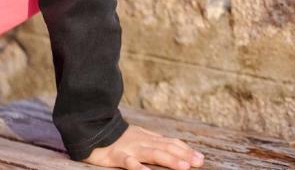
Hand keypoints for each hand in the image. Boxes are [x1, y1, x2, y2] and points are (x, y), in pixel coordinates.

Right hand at [82, 123, 204, 169]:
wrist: (93, 128)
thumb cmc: (118, 138)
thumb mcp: (140, 138)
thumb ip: (155, 143)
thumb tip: (175, 149)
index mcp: (149, 138)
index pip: (171, 143)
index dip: (186, 150)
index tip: (200, 158)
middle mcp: (143, 142)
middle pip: (167, 148)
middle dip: (184, 156)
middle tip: (199, 162)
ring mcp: (130, 148)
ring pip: (152, 154)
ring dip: (169, 160)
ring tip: (183, 167)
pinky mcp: (116, 155)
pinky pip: (128, 161)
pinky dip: (137, 166)